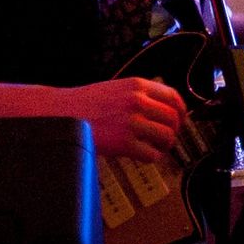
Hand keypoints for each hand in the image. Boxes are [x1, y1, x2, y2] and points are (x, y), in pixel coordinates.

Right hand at [59, 76, 186, 165]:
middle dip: (173, 130)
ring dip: (164, 145)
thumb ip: (139, 94)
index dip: (181, 110)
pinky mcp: (124, 143)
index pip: (173, 97)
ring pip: (166, 137)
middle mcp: (137, 102)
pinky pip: (152, 155)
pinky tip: (143, 154)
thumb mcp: (116, 88)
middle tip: (166, 137)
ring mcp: (131, 123)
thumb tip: (162, 108)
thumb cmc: (86, 103)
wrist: (62, 114)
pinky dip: (152, 157)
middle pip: (173, 118)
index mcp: (137, 86)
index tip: (180, 118)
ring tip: (155, 147)